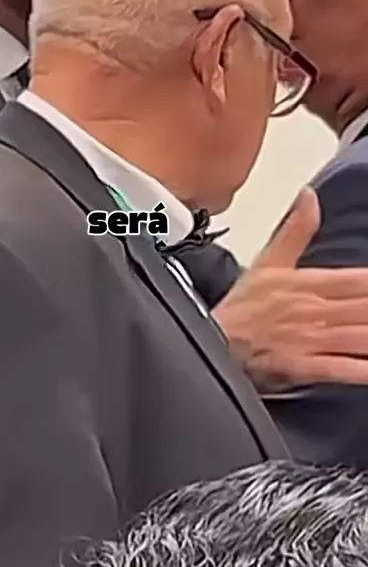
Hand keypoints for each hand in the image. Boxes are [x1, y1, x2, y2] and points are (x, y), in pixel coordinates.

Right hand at [213, 188, 367, 387]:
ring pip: (359, 337)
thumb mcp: (268, 262)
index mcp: (309, 284)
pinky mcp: (302, 367)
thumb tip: (309, 197)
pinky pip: (339, 368)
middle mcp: (315, 311)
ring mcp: (310, 340)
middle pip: (366, 307)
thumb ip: (296, 230)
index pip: (359, 280)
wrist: (214, 340)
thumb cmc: (243, 307)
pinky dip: (360, 370)